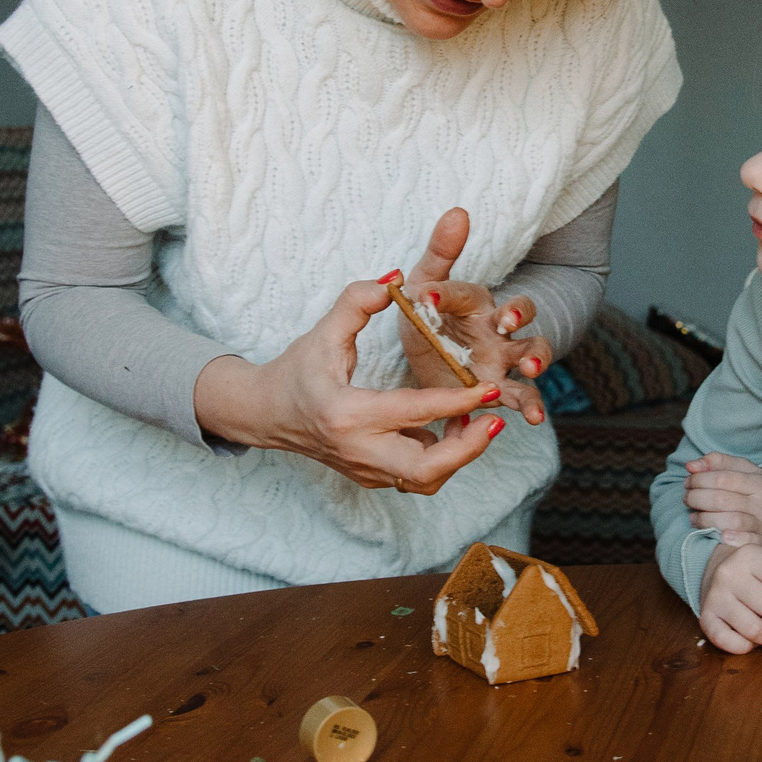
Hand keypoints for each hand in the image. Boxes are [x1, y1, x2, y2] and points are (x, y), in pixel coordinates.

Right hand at [193, 278, 507, 492]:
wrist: (267, 413)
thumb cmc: (296, 370)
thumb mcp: (323, 331)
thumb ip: (358, 301)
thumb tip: (397, 280)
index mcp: (347, 414)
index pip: (414, 411)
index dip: (458, 401)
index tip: (489, 390)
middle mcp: (357, 450)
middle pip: (425, 470)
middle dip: (468, 449)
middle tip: (494, 419)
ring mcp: (364, 470)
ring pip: (425, 481)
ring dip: (459, 456)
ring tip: (478, 421)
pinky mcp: (370, 478)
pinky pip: (415, 477)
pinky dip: (442, 458)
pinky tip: (454, 428)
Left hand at [399, 209, 553, 425]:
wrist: (430, 358)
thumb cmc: (433, 314)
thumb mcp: (426, 284)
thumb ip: (440, 252)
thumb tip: (458, 211)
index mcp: (474, 301)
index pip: (464, 292)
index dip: (448, 294)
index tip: (426, 297)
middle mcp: (496, 328)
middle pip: (523, 319)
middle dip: (521, 320)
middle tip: (508, 323)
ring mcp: (502, 360)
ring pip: (532, 358)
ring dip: (535, 366)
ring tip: (529, 377)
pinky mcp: (499, 389)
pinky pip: (521, 397)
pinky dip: (527, 408)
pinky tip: (529, 419)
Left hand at [684, 451, 761, 546]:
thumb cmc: (750, 491)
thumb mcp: (740, 470)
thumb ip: (716, 462)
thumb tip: (690, 466)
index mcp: (761, 482)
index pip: (722, 478)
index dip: (699, 479)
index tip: (687, 482)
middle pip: (721, 500)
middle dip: (696, 498)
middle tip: (686, 499)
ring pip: (729, 521)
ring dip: (704, 519)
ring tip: (693, 517)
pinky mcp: (761, 542)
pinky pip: (742, 541)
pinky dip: (727, 538)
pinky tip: (714, 534)